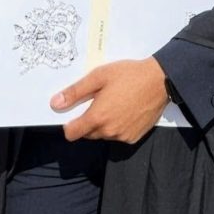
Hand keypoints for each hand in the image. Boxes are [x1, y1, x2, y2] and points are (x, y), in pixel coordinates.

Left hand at [51, 58, 167, 144]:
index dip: (70, 124)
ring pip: (104, 135)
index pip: (72, 134)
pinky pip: (119, 136)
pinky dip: (118, 126)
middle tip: (100, 100)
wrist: (159, 80)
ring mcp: (123, 136)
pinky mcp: (135, 137)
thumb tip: (54, 104)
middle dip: (89, 121)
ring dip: (104, 124)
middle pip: (88, 134)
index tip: (75, 112)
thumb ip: (75, 92)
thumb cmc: (128, 75)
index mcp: (97, 117)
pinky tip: (126, 110)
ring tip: (115, 103)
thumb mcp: (99, 77)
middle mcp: (109, 132)